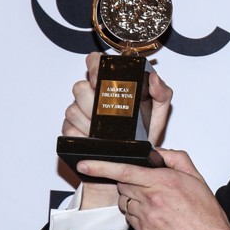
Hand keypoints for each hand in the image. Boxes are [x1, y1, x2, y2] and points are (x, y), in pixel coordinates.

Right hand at [62, 52, 172, 208]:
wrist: (130, 166)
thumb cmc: (143, 138)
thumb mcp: (158, 115)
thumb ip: (161, 94)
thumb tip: (154, 78)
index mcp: (109, 87)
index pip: (93, 63)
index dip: (93, 66)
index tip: (100, 77)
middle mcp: (91, 97)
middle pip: (79, 87)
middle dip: (93, 100)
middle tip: (108, 113)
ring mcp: (78, 115)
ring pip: (73, 108)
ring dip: (89, 121)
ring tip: (105, 131)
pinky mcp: (71, 133)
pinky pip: (68, 129)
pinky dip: (82, 135)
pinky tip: (94, 139)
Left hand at [77, 150, 229, 229]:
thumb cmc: (207, 216)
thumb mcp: (198, 180)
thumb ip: (177, 159)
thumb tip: (159, 152)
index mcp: (164, 181)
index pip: (125, 169)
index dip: (101, 165)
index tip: (84, 164)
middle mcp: (151, 198)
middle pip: (122, 185)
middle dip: (129, 182)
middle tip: (147, 187)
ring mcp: (145, 217)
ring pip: (125, 203)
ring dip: (133, 200)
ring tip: (156, 205)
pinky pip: (130, 219)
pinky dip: (138, 216)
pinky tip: (156, 219)